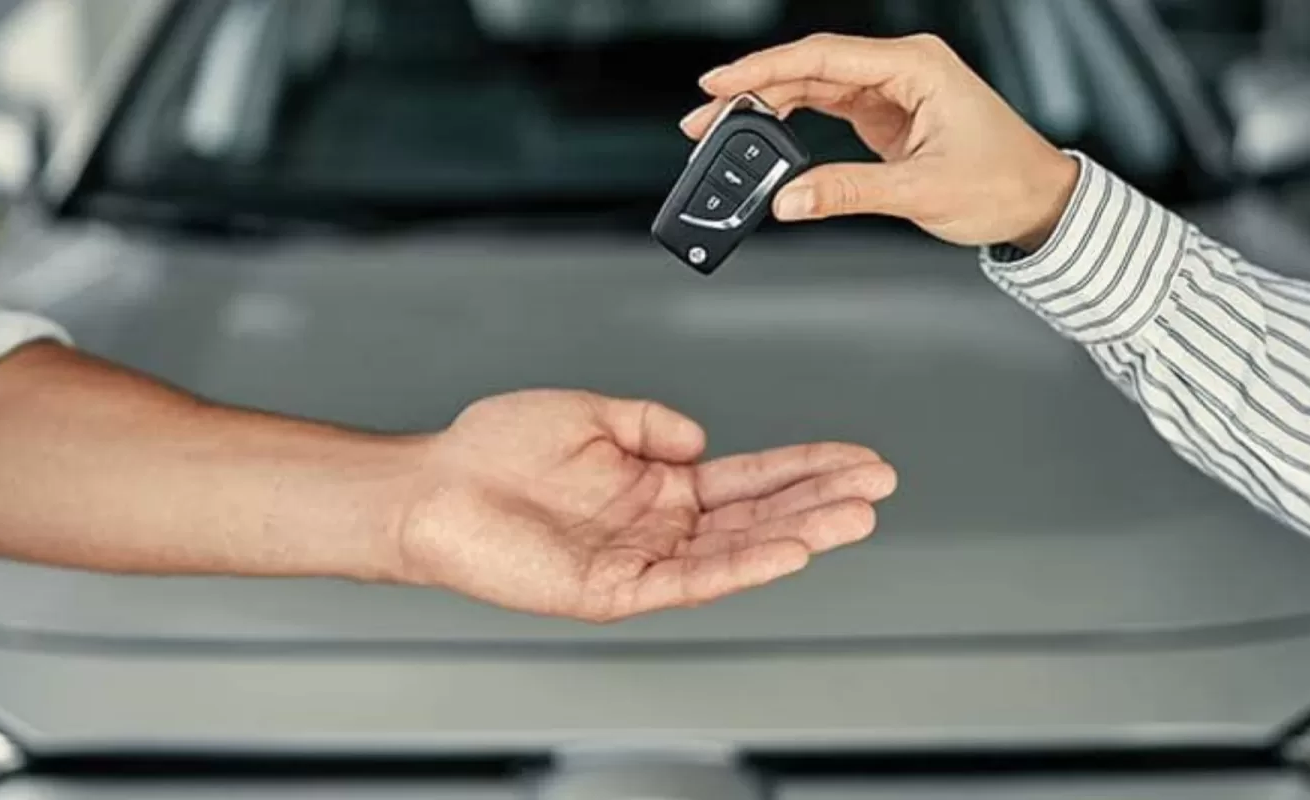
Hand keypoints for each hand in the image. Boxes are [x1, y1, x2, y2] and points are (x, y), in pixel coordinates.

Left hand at [395, 390, 895, 621]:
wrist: (430, 488)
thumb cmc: (492, 453)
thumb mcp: (587, 410)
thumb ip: (649, 421)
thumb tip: (700, 437)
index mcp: (656, 483)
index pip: (748, 478)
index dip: (804, 467)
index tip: (857, 459)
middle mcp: (656, 525)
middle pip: (757, 516)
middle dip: (821, 500)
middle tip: (880, 487)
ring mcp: (639, 559)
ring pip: (735, 550)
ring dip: (798, 534)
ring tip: (854, 517)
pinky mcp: (613, 589)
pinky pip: (689, 580)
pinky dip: (740, 566)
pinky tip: (785, 550)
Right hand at [680, 32, 1080, 250]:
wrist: (1039, 202)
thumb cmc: (1004, 183)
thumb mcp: (921, 191)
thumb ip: (848, 192)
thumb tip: (789, 199)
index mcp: (917, 65)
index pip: (824, 56)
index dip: (764, 70)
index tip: (721, 85)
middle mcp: (903, 68)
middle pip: (810, 67)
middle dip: (754, 91)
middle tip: (706, 118)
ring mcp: (893, 89)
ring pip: (814, 86)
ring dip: (768, 105)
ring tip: (722, 128)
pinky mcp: (887, 114)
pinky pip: (828, 107)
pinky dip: (793, 120)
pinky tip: (764, 133)